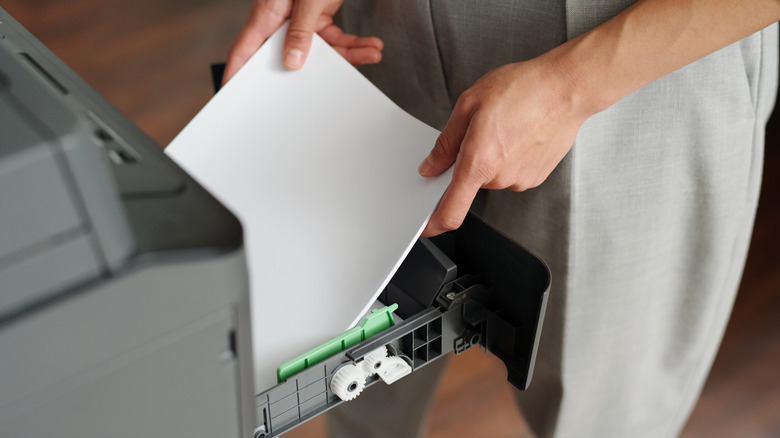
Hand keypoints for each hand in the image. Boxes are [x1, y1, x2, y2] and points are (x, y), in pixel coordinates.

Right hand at [223, 0, 382, 83]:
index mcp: (266, 16)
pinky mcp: (318, 16)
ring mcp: (301, 20)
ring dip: (349, 54)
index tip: (231, 94)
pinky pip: (336, 37)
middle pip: (290, 57)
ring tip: (370, 55)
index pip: (244, 52)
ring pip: (322, 50)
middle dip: (311, 75)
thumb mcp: (306, 0)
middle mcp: (281, 21)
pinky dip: (355, 42)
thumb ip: (300, 31)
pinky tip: (370, 45)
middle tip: (322, 93)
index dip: (235, 74)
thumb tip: (292, 61)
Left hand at [418, 57, 593, 236]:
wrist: (567, 88)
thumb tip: (431, 167)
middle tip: (478, 132)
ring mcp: (520, 180)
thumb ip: (446, 142)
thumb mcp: (469, 105)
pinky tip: (518, 134)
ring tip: (504, 128)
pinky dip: (507, 158)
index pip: (451, 211)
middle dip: (467, 163)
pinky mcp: (535, 178)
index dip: (434, 224)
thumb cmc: (523, 89)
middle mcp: (500, 178)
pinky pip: (509, 173)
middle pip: (469, 183)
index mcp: (479, 162)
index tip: (425, 227)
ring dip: (489, 158)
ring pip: (490, 177)